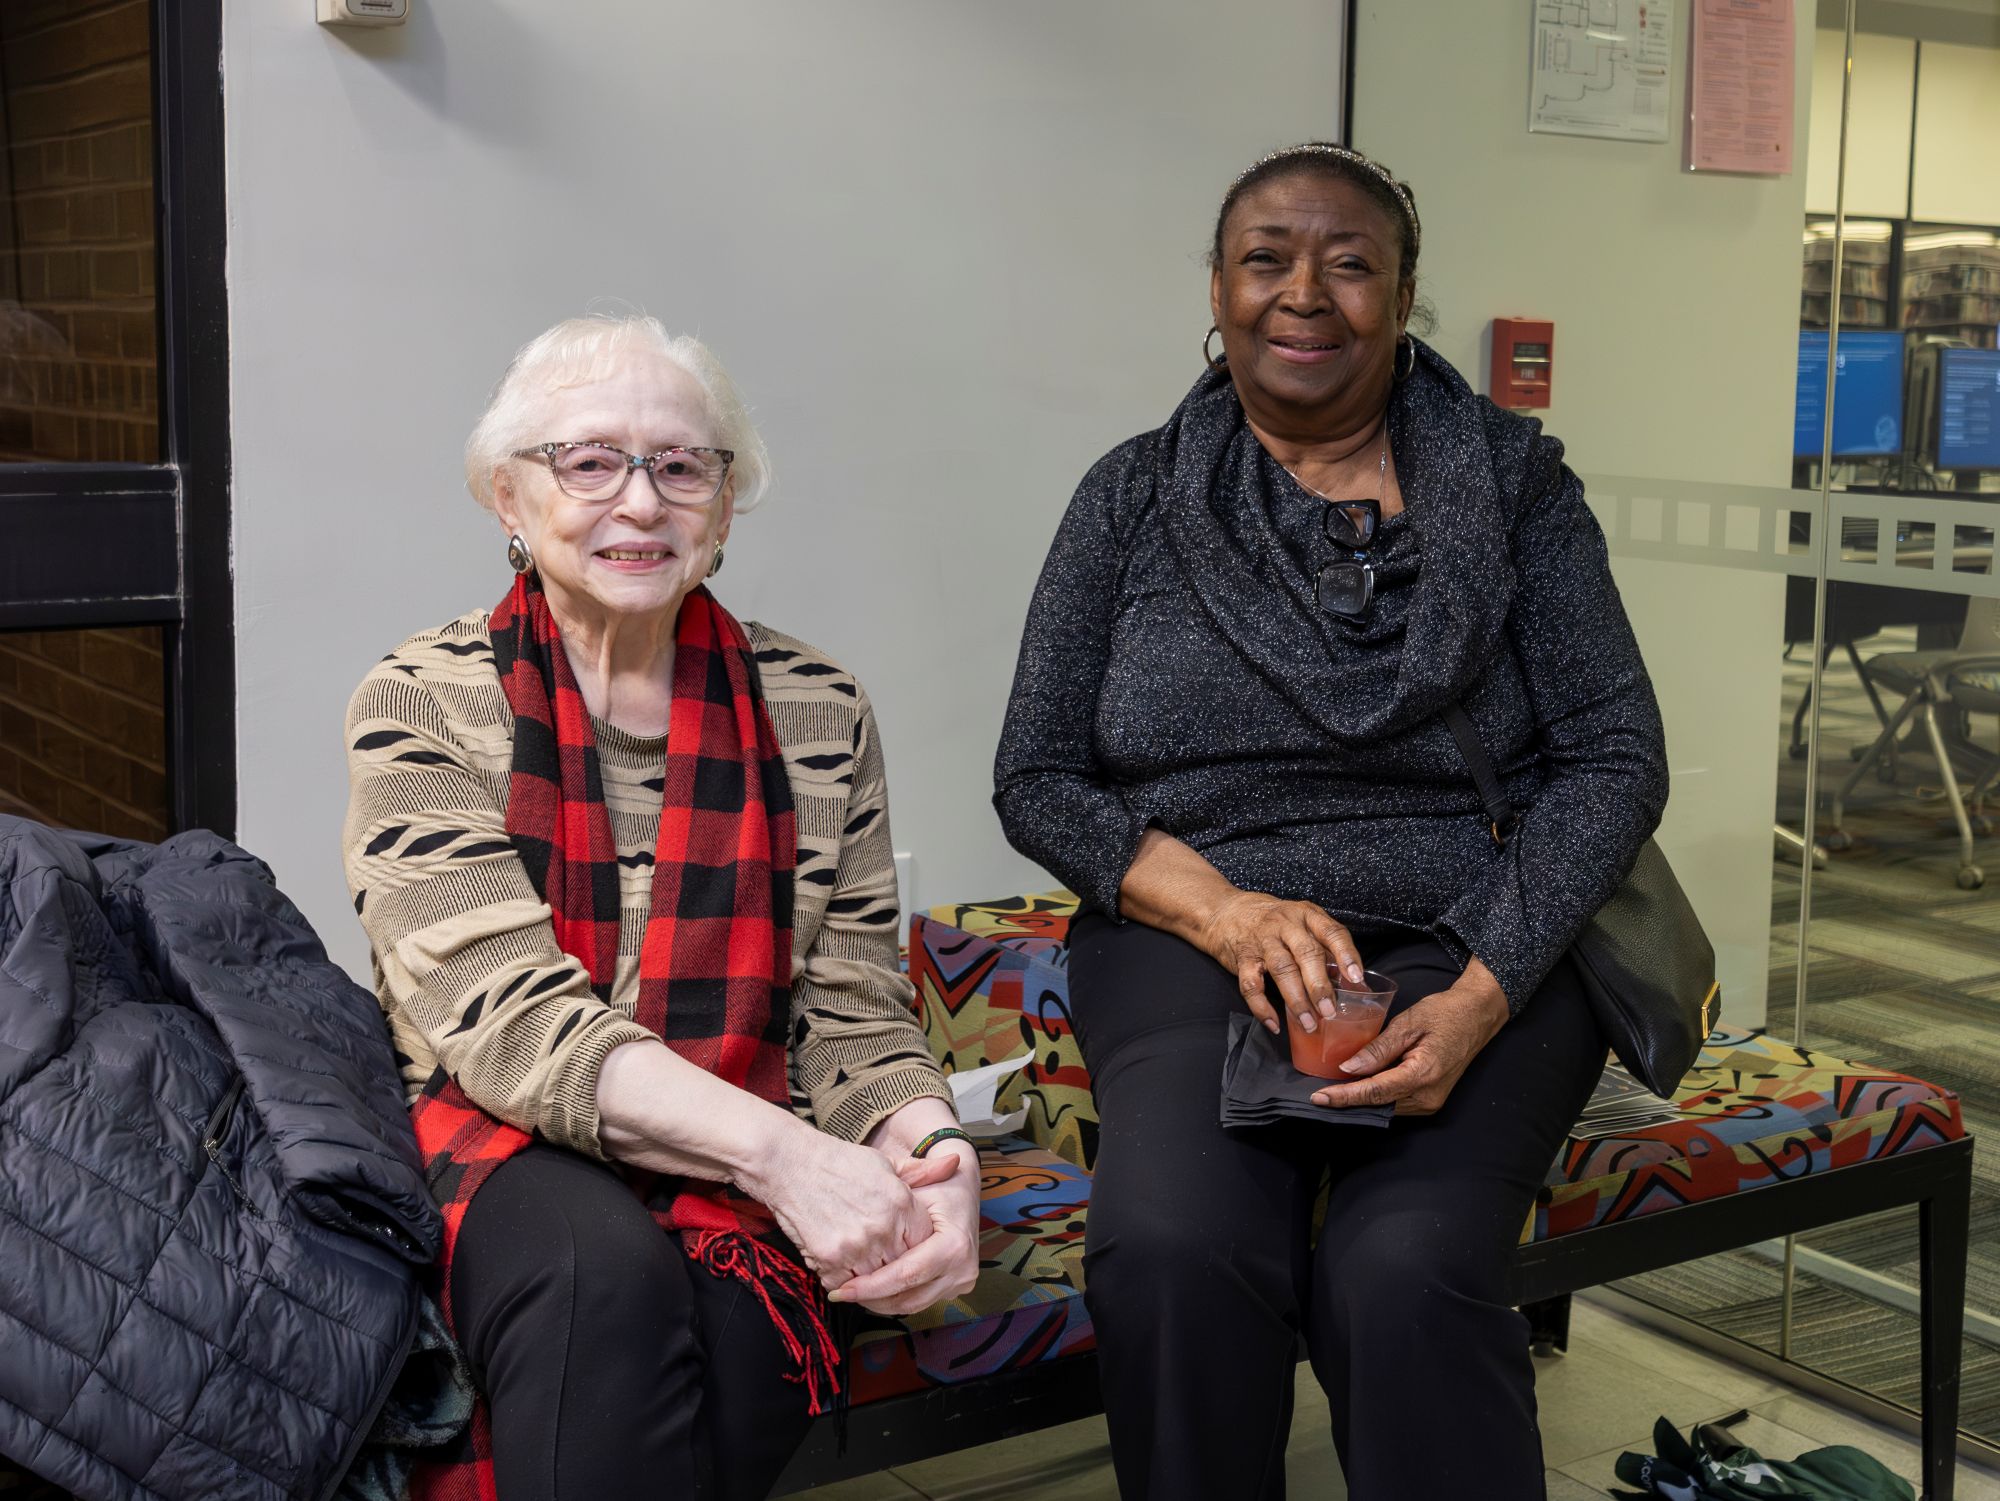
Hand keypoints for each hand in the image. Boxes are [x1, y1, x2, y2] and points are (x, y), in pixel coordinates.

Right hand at [740, 1126, 950, 1289]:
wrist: (790, 1164)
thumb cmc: (838, 1162)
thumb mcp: (884, 1163)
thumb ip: (921, 1173)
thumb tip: (955, 1165)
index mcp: (901, 1203)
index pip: (924, 1243)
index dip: (914, 1245)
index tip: (902, 1242)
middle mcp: (884, 1228)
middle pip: (903, 1265)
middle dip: (895, 1264)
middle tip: (881, 1258)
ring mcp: (857, 1246)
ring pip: (877, 1280)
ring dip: (871, 1278)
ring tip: (860, 1263)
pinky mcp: (830, 1259)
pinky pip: (847, 1285)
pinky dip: (845, 1282)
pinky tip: (840, 1266)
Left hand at [832, 1141, 980, 1314]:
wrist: (963, 1186)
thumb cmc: (935, 1184)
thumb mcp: (911, 1190)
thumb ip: (886, 1218)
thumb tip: (849, 1240)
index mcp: (955, 1246)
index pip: (906, 1275)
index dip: (872, 1286)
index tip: (843, 1289)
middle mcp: (963, 1269)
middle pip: (909, 1298)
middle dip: (872, 1300)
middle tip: (841, 1294)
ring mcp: (961, 1281)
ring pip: (913, 1306)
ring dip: (881, 1303)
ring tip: (853, 1293)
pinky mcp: (955, 1287)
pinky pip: (920, 1300)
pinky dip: (895, 1298)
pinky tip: (873, 1291)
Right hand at [1196, 889, 1363, 1035]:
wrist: (1228, 912)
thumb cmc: (1276, 923)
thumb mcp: (1303, 924)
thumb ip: (1325, 950)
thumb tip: (1352, 986)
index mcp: (1307, 915)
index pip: (1332, 932)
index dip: (1346, 954)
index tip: (1356, 978)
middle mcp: (1286, 925)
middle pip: (1306, 953)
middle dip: (1319, 985)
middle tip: (1330, 1011)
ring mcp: (1263, 941)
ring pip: (1281, 969)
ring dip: (1296, 999)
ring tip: (1309, 1023)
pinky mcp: (1243, 958)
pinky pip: (1251, 985)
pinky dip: (1262, 1007)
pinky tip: (1275, 1024)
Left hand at [1308, 962, 1510, 1115]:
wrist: (1477, 1016)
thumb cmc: (1444, 1013)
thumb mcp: (1408, 1024)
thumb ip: (1378, 1049)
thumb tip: (1348, 1069)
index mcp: (1422, 1075)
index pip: (1374, 1092)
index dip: (1344, 1097)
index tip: (1318, 1098)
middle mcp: (1427, 1097)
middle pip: (1378, 1105)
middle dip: (1347, 1102)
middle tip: (1316, 1094)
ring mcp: (1430, 1102)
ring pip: (1385, 1107)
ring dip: (1360, 1100)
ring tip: (1331, 1090)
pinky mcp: (1430, 1100)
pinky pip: (1396, 1102)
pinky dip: (1375, 1097)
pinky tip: (1357, 1086)